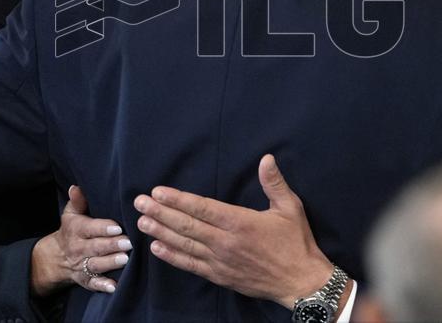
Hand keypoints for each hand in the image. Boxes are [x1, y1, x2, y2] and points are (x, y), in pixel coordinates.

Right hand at [30, 185, 131, 296]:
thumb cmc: (72, 229)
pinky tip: (114, 286)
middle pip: (95, 247)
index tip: (117, 227)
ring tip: (125, 259)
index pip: (90, 228)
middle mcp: (78, 248)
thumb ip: (77, 201)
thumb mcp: (71, 214)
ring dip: (110, 263)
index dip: (103, 228)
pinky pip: (93, 284)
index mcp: (76, 229)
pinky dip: (102, 286)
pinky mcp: (84, 279)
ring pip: (96, 264)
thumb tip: (76, 187)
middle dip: (112, 245)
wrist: (56, 257)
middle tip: (129, 243)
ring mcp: (81, 265)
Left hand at [135, 154, 333, 310]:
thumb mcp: (290, 208)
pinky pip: (191, 265)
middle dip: (161, 213)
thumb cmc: (296, 243)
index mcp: (240, 223)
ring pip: (185, 245)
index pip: (202, 208)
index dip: (178, 200)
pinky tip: (157, 248)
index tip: (158, 192)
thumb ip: (274, 183)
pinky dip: (172, 257)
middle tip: (140, 203)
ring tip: (141, 222)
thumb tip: (267, 158)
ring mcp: (220, 261)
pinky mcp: (220, 276)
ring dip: (161, 232)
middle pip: (187, 226)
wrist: (302, 282)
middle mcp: (225, 243)